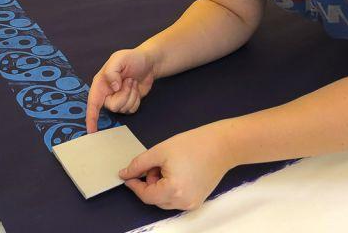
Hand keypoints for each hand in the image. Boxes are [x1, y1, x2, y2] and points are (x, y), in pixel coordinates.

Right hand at [85, 49, 155, 132]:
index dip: (91, 118)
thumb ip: (111, 72)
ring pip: (124, 109)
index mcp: (100, 84)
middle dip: (124, 95)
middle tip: (129, 80)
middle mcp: (107, 94)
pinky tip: (135, 88)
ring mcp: (118, 100)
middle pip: (113, 107)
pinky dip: (137, 99)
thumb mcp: (119, 58)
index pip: (92, 104)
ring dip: (132, 95)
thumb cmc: (132, 58)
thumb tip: (113, 88)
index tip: (91, 131)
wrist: (149, 62)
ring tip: (132, 82)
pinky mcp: (128, 103)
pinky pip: (132, 110)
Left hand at [119, 123, 234, 209]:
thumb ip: (139, 164)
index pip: (146, 195)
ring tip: (168, 166)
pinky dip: (171, 188)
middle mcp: (183, 202)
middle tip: (155, 163)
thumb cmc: (193, 145)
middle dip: (150, 182)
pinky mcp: (198, 200)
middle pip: (155, 199)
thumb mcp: (160, 151)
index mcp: (173, 190)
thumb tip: (124, 174)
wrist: (222, 145)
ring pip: (165, 200)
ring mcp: (192, 203)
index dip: (135, 185)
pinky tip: (177, 171)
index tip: (128, 175)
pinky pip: (177, 199)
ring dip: (160, 186)